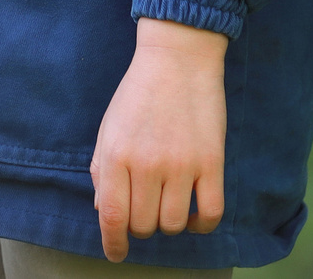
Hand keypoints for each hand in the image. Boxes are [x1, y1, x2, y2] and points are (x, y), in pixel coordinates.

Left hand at [90, 17, 227, 261]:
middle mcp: (146, 163)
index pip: (112, 216)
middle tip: (144, 210)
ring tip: (168, 205)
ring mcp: (181, 164)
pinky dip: (202, 225)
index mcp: (115, 154)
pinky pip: (210, 213)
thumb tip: (104, 210)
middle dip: (140, 227)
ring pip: (174, 224)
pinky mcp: (211, 162)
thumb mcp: (108, 127)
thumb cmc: (138, 93)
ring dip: (169, 223)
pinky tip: (195, 217)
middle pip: (143, 225)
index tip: (117, 253)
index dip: (113, 243)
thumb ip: (101, 170)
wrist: (178, 58)